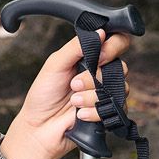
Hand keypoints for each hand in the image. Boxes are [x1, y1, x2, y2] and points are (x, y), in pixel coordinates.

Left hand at [0, 27, 131, 158]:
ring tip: (73, 102)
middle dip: (95, 77)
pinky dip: (94, 111)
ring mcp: (106, 94)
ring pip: (117, 88)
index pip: (116, 43)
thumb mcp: (55, 65)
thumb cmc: (43, 95)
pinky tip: (79, 114)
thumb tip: (100, 31)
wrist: (39, 127)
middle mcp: (101, 74)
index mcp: (90, 58)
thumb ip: (76, 47)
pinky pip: (114, 109)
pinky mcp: (108, 113)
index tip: (98, 58)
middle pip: (120, 66)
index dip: (112, 47)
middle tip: (75, 84)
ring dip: (91, 96)